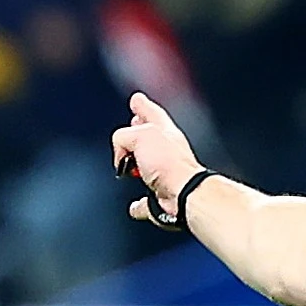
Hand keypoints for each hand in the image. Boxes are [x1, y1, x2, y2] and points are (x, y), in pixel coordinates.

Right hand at [111, 92, 200, 222]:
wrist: (184, 194)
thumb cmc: (169, 164)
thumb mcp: (139, 136)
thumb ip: (123, 137)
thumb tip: (120, 155)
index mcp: (163, 132)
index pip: (151, 112)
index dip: (142, 106)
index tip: (137, 99)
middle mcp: (167, 151)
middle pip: (150, 137)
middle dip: (139, 132)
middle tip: (133, 123)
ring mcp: (166, 174)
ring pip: (148, 166)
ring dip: (136, 165)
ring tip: (126, 163)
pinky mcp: (163, 198)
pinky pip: (146, 202)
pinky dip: (139, 205)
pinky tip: (135, 207)